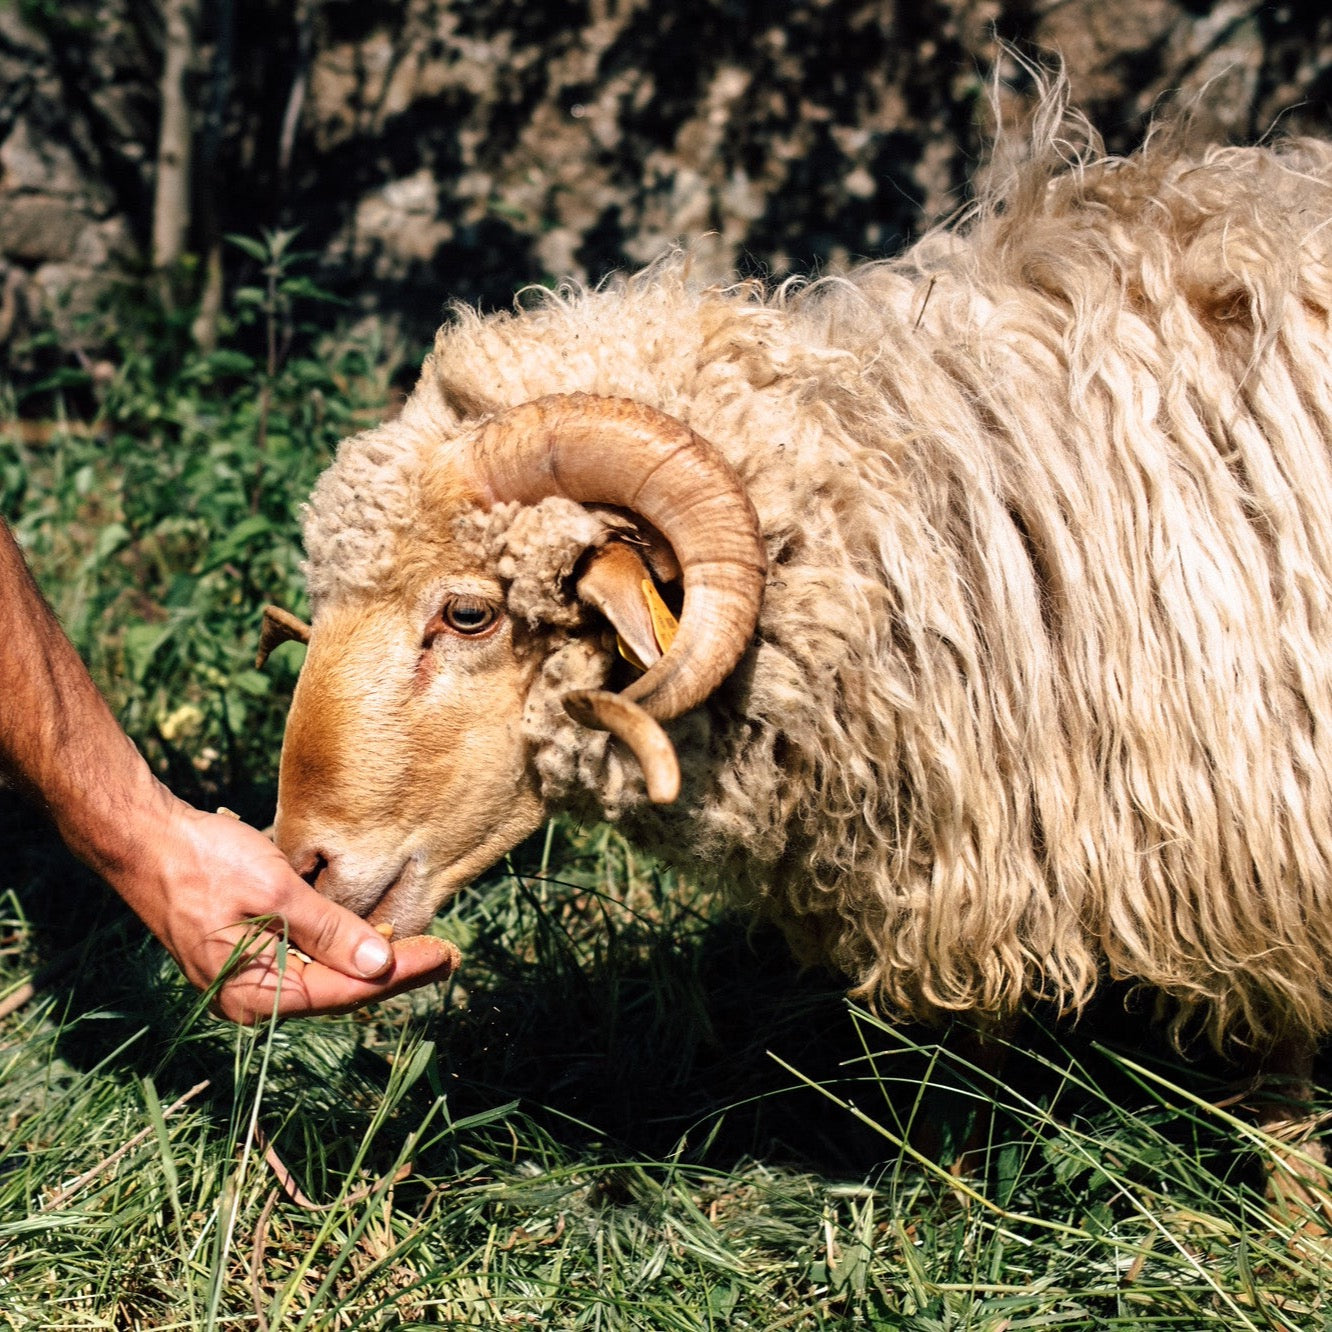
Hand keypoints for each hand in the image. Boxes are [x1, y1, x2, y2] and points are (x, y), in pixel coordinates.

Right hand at [111, 795, 459, 1023]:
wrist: (143, 839)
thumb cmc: (203, 861)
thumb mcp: (275, 891)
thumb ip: (329, 930)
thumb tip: (381, 965)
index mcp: (253, 995)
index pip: (346, 991)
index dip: (401, 974)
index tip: (447, 955)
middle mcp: (250, 999)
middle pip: (339, 992)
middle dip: (395, 973)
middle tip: (449, 955)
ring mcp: (247, 979)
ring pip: (326, 978)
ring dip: (373, 963)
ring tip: (425, 950)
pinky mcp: (247, 955)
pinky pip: (306, 961)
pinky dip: (342, 950)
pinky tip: (374, 938)